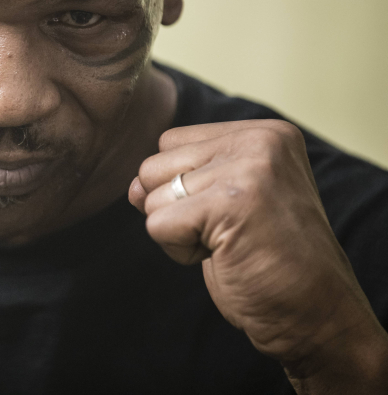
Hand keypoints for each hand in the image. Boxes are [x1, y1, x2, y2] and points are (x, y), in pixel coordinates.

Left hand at [129, 120, 387, 392]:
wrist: (316, 314)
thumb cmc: (267, 260)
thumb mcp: (224, 201)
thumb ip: (179, 179)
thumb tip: (132, 187)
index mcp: (264, 132)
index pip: (171, 143)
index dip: (184, 186)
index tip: (231, 211)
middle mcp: (259, 141)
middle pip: (154, 166)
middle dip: (176, 209)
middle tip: (229, 231)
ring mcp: (247, 169)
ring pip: (152, 196)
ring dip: (178, 231)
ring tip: (228, 243)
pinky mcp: (228, 204)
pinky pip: (156, 224)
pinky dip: (179, 250)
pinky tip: (223, 256)